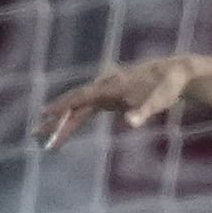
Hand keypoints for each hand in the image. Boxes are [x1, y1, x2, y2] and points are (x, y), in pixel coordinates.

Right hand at [37, 54, 198, 144]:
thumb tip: (131, 122)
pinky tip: (63, 132)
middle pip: (74, 104)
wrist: (175, 73)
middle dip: (55, 120)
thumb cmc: (168, 86)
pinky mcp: (109, 98)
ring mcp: (105, 92)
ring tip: (45, 140)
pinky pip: (86, 111)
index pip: (81, 97)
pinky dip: (74, 121)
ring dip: (61, 123)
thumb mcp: (160, 100)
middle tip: (36, 134)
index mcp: (111, 86)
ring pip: (78, 109)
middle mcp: (104, 87)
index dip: (62, 106)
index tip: (44, 114)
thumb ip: (144, 110)